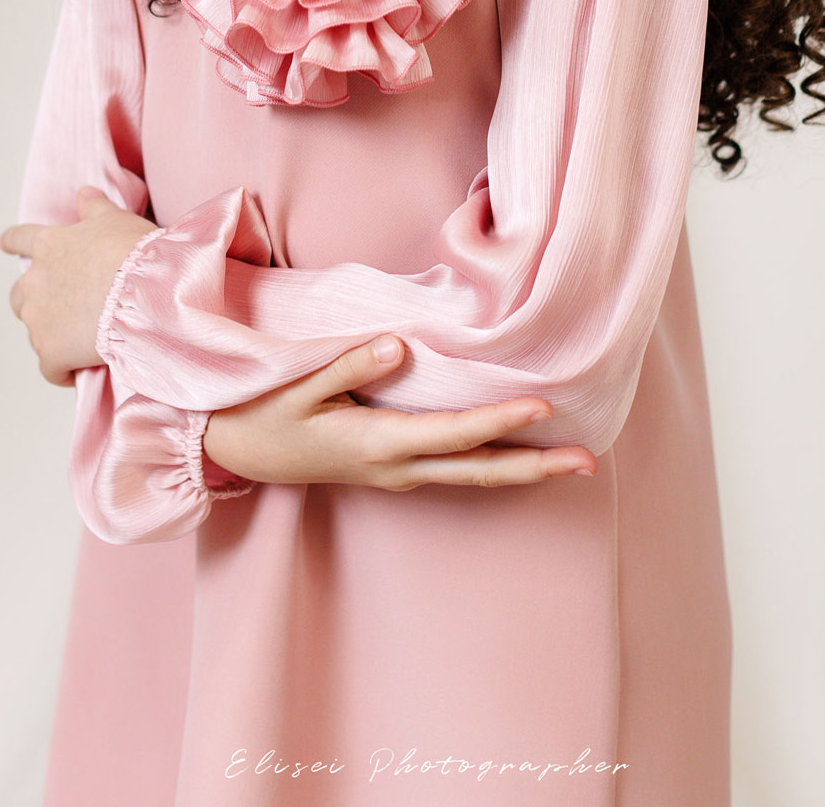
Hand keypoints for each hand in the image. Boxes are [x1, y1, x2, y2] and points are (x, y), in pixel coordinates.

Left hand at [0, 187, 156, 385]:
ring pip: (34, 330)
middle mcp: (34, 281)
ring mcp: (38, 319)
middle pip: (19, 294)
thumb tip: (84, 192)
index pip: (19, 239)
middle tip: (58, 306)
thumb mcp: (115, 219)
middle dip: (32, 299)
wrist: (142, 293)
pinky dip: (61, 371)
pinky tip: (75, 372)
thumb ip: (95, 207)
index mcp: (49, 246)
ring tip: (78, 339)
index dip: (12, 241)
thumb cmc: (132, 252)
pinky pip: (50, 368)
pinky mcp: (50, 352)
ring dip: (51, 334)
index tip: (4, 244)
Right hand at [198, 335, 597, 490]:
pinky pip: (454, 469)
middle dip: (534, 468)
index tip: (540, 408)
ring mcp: (397, 473)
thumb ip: (348, 365)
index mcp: (376, 445)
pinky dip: (493, 463)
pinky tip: (517, 453)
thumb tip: (399, 348)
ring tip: (572, 460)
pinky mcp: (394, 468)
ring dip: (522, 469)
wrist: (236, 451)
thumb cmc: (265, 412)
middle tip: (588, 462)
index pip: (452, 434)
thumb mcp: (299, 385)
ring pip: (471, 476)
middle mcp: (396, 468)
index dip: (498, 422)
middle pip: (478, 473)